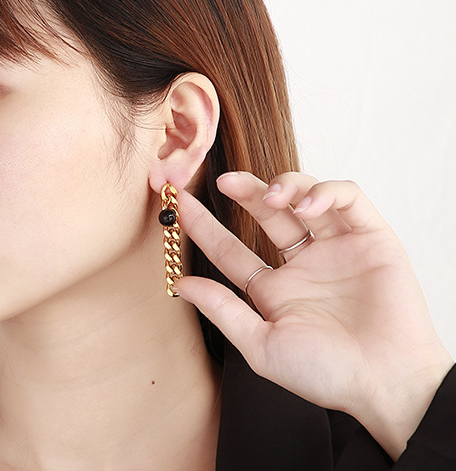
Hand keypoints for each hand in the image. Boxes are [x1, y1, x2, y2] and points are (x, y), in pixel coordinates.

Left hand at [173, 171, 453, 458]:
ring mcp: (336, 248)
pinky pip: (349, 199)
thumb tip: (181, 284)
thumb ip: (223, 311)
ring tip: (273, 198)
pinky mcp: (372, 238)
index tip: (179, 206)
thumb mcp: (262, 345)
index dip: (205, 227)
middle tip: (225, 180)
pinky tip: (308, 207)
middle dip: (245, 192)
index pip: (231, 249)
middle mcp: (303, 264)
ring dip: (286, 186)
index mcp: (274, 290)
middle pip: (267, 214)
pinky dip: (327, 192)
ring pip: (306, 197)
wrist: (386, 383)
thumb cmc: (326, 374)